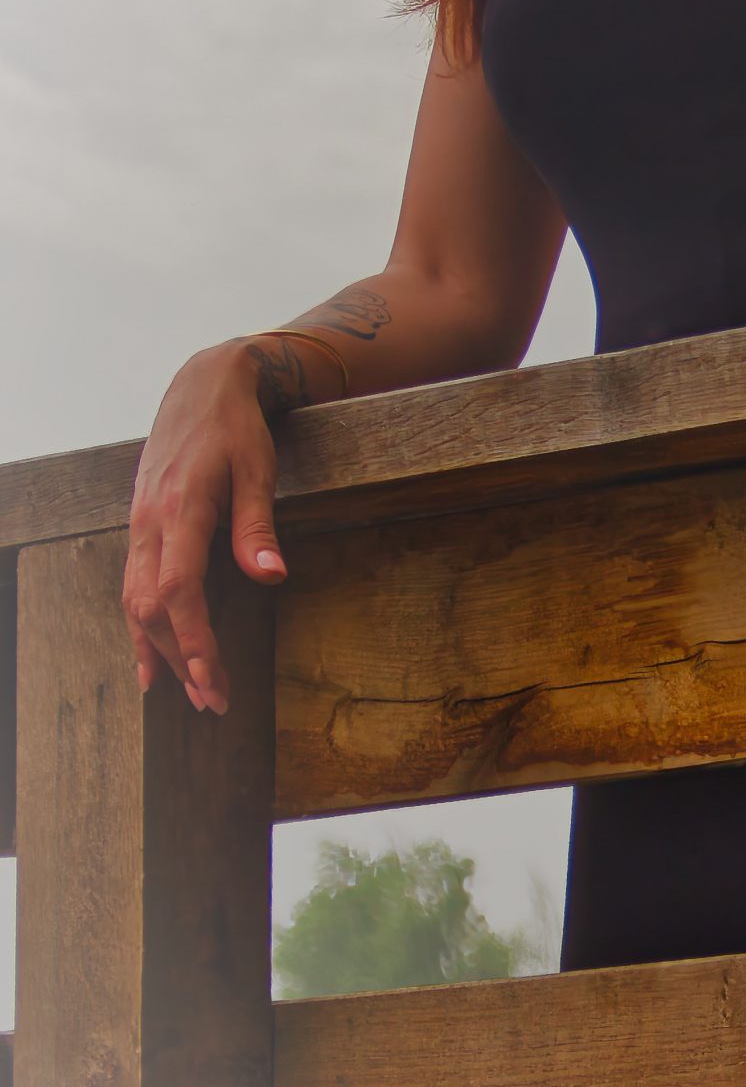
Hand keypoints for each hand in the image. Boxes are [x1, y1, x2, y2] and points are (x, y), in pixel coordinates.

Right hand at [122, 342, 288, 714]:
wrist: (203, 385)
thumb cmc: (237, 426)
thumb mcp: (259, 469)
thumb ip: (258, 527)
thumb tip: (271, 577)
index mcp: (180, 509)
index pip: (177, 590)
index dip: (192, 639)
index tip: (211, 679)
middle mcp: (150, 523)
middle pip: (152, 607)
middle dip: (181, 659)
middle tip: (213, 701)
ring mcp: (139, 525)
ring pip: (136, 602)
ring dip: (160, 650)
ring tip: (187, 693)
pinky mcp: (141, 526)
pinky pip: (132, 585)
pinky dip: (141, 627)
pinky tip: (150, 661)